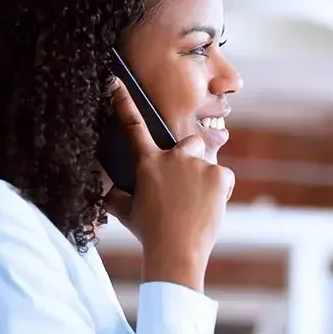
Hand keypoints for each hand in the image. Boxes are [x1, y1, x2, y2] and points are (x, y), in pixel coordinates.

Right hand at [105, 78, 233, 290]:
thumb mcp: (127, 213)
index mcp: (147, 163)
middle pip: (188, 143)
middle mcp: (172, 157)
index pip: (133, 128)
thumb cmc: (150, 234)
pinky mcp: (218, 174)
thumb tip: (108, 191)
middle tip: (185, 187)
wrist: (175, 252)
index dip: (123, 103)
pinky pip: (224, 178)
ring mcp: (196, 164)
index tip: (115, 81)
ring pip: (207, 165)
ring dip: (205, 180)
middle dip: (189, 159)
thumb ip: (117, 196)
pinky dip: (221, 191)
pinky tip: (210, 208)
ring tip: (196, 206)